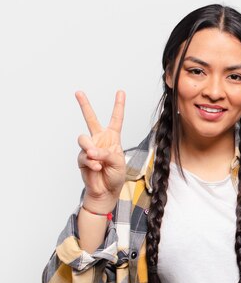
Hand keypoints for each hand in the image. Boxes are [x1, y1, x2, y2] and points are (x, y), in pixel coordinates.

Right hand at [75, 90, 126, 209]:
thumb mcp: (118, 162)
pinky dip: (91, 162)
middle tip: (78, 92)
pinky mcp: (82, 158)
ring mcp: (89, 148)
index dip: (118, 105)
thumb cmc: (115, 176)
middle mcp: (100, 140)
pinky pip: (83, 155)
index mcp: (113, 138)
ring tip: (97, 159)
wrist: (106, 191)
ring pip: (83, 139)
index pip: (116, 119)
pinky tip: (96, 168)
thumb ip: (107, 153)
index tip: (120, 92)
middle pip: (91, 119)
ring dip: (90, 149)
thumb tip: (91, 150)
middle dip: (84, 105)